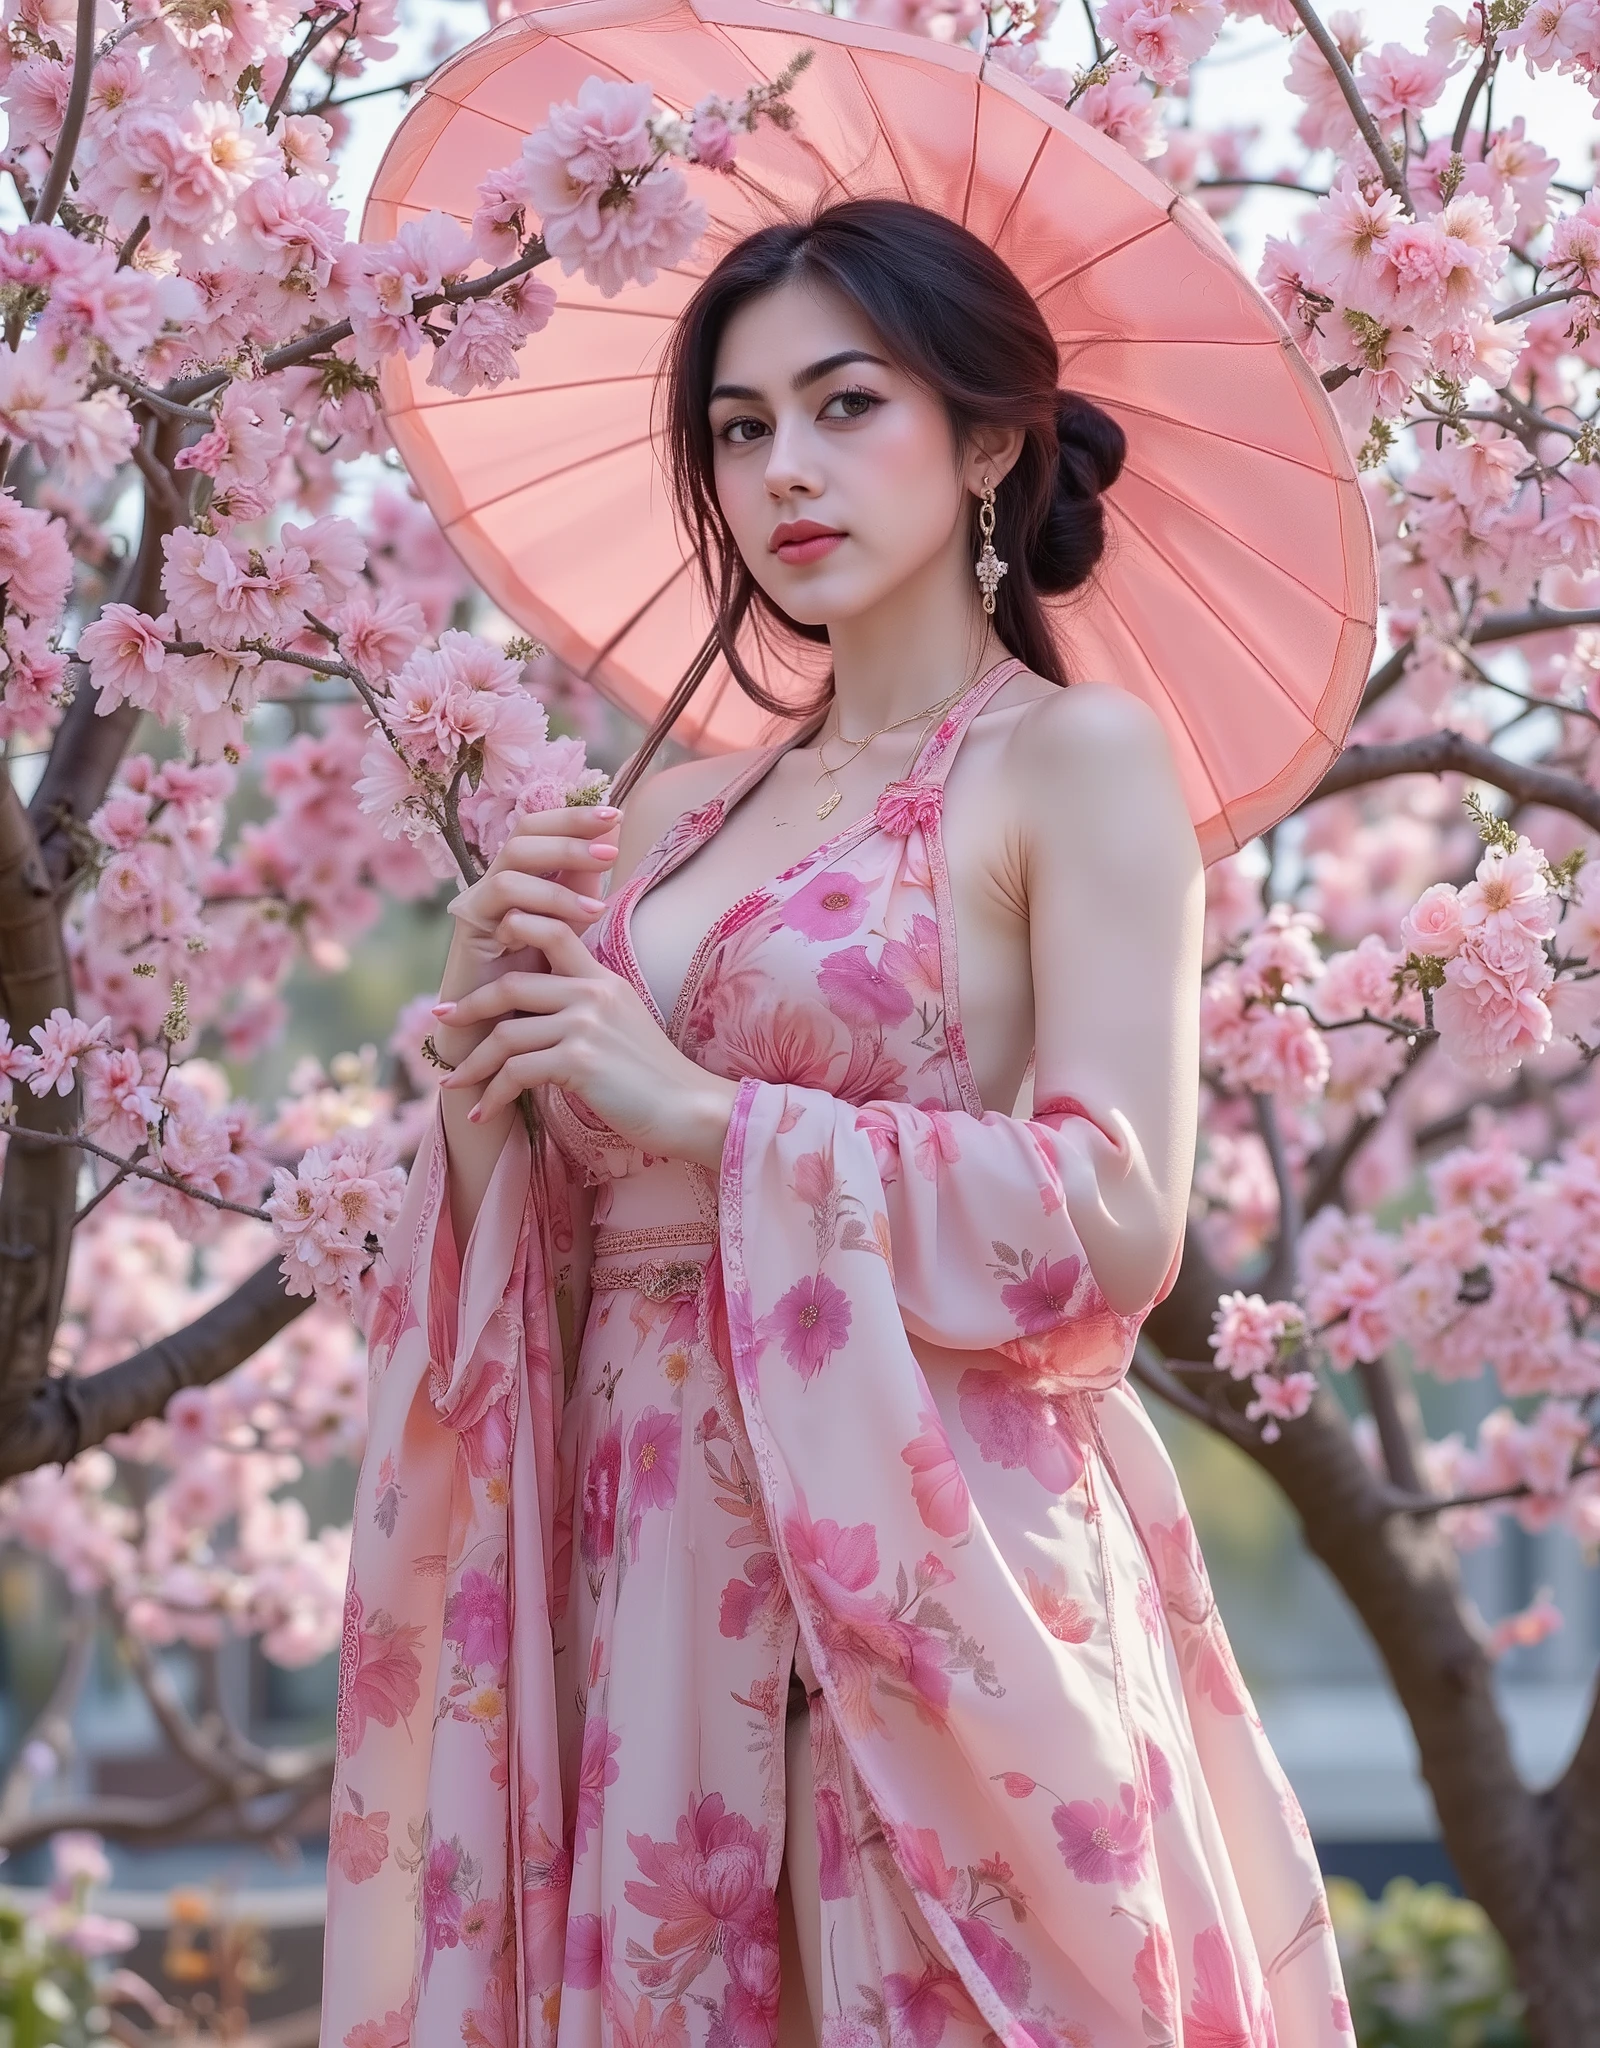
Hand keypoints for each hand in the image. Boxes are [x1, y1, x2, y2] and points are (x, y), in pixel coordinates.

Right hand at [432, 805, 621, 1068]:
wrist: (498, 1038)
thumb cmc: (536, 986)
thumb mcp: (567, 928)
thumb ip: (582, 886)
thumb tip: (611, 837)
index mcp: (521, 877)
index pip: (540, 826)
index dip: (573, 816)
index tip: (616, 815)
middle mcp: (495, 881)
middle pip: (524, 831)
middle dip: (570, 832)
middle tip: (612, 845)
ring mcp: (478, 901)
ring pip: (513, 861)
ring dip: (561, 872)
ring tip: (600, 900)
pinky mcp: (468, 928)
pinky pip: (501, 898)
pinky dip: (543, 903)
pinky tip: (579, 920)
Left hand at [433, 916, 738, 1171]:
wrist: (688, 1108)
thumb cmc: (654, 1075)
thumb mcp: (624, 1023)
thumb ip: (587, 1005)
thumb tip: (540, 1011)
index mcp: (602, 979)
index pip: (553, 930)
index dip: (513, 931)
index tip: (483, 954)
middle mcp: (592, 993)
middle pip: (511, 986)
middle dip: (469, 1007)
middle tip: (443, 1019)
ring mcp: (586, 1025)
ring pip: (507, 1035)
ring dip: (474, 1064)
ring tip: (454, 1082)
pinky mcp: (579, 1061)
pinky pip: (517, 1072)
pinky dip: (493, 1095)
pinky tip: (483, 1112)